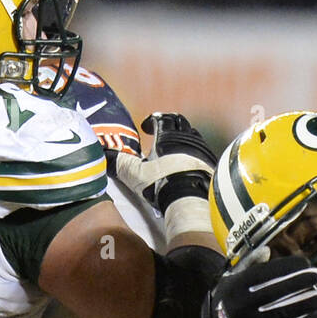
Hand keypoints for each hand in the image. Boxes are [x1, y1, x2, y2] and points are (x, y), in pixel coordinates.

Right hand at [113, 112, 216, 236]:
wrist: (190, 199)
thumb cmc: (159, 183)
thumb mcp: (134, 174)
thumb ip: (119, 163)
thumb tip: (104, 155)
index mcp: (166, 136)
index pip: (161, 118)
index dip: (152, 121)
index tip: (145, 128)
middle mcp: (186, 138)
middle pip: (180, 122)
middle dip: (169, 124)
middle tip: (161, 132)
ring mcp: (201, 150)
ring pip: (193, 135)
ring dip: (183, 137)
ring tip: (175, 148)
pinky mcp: (211, 163)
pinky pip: (203, 151)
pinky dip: (194, 152)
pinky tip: (189, 163)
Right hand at [200, 254, 316, 317]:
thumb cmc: (234, 295)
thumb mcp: (234, 276)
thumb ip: (250, 262)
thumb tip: (267, 250)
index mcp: (236, 286)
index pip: (263, 274)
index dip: (285, 267)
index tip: (305, 262)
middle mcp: (240, 306)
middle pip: (273, 293)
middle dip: (298, 283)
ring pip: (280, 314)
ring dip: (304, 306)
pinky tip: (314, 317)